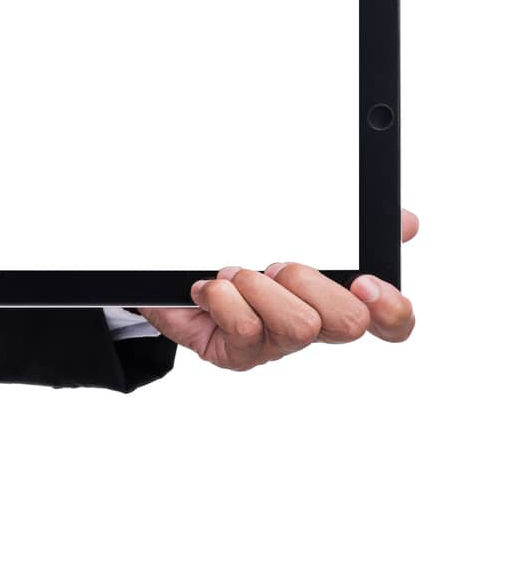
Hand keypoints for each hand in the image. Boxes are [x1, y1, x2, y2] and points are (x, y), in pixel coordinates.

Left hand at [137, 210, 418, 370]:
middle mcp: (311, 326)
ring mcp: (274, 344)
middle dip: (311, 283)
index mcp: (335, 297)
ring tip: (235, 274)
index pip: (389, 321)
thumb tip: (404, 222)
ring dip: (261, 287)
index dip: (391, 309)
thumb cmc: (237, 250)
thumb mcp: (294, 230)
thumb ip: (350, 228)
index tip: (366, 282)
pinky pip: (244, 328)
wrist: (171, 271)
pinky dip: (223, 298)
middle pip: (347, 323)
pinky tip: (208, 288)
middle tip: (277, 265)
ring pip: (297, 327)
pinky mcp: (235, 353)